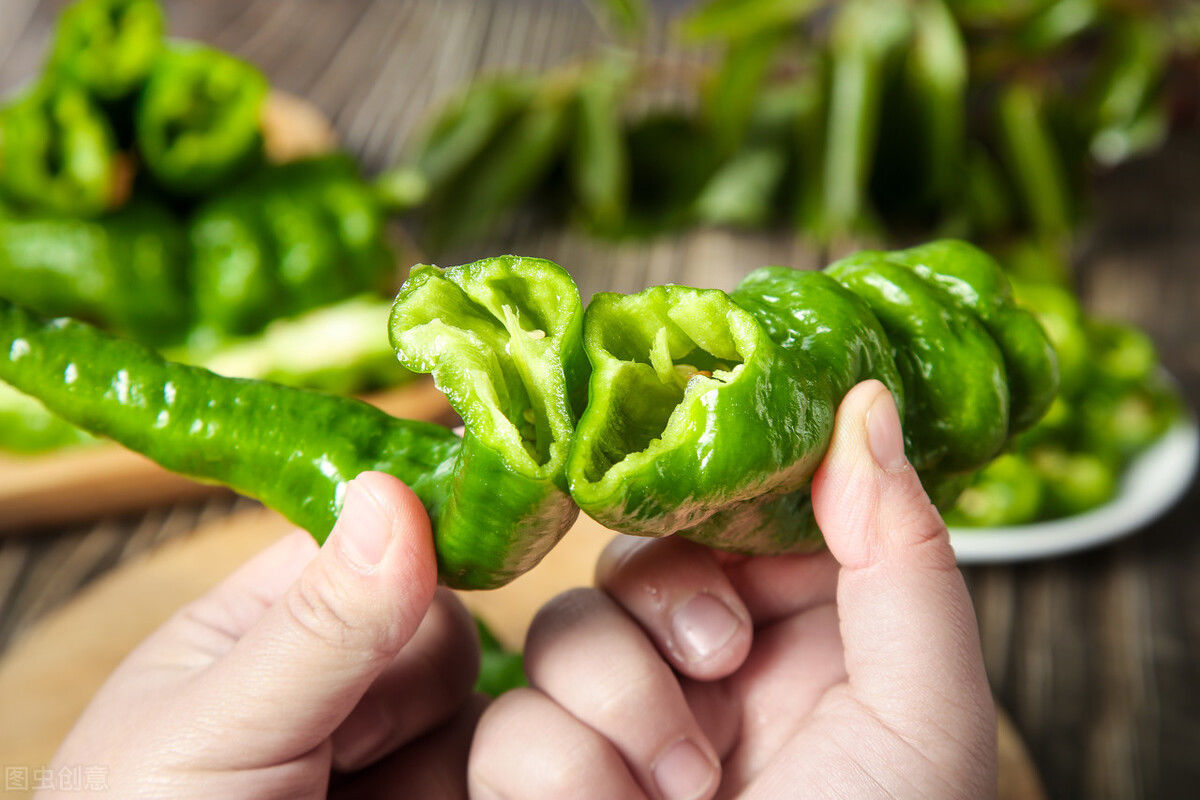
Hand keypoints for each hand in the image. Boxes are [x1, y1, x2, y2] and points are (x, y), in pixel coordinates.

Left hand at [47, 472, 483, 798]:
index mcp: (269, 621)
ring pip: (483, 704)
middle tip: (345, 752)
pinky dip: (492, 785)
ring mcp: (392, 749)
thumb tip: (396, 493)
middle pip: (443, 626)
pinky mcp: (435, 799)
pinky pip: (500, 770)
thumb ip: (316, 623)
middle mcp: (344, 676)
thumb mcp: (217, 727)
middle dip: (411, 689)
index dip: (413, 551)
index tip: (457, 552)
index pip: (373, 543)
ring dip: (444, 756)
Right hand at [469, 380, 996, 798]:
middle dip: (666, 604)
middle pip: (636, 560)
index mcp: (807, 637)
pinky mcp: (552, 785)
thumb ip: (897, 550)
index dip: (715, 494)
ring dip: (620, 703)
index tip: (708, 483)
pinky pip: (512, 724)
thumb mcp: (920, 705)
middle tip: (719, 663)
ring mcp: (628, 729)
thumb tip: (862, 398)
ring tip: (688, 787)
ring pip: (562, 633)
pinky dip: (566, 771)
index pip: (738, 518)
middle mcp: (711, 675)